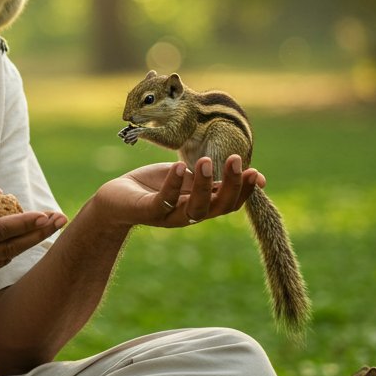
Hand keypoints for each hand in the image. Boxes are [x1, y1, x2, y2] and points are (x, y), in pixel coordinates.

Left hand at [88, 155, 264, 227]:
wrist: (116, 197)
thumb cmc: (156, 186)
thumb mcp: (190, 179)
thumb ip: (217, 180)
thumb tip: (259, 177)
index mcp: (202, 205)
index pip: (230, 204)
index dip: (244, 191)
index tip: (256, 173)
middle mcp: (189, 214)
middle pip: (217, 208)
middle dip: (231, 186)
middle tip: (236, 160)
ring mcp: (169, 215)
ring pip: (194, 209)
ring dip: (204, 186)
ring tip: (207, 161)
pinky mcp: (147, 211)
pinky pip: (164, 202)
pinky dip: (173, 184)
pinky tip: (180, 167)